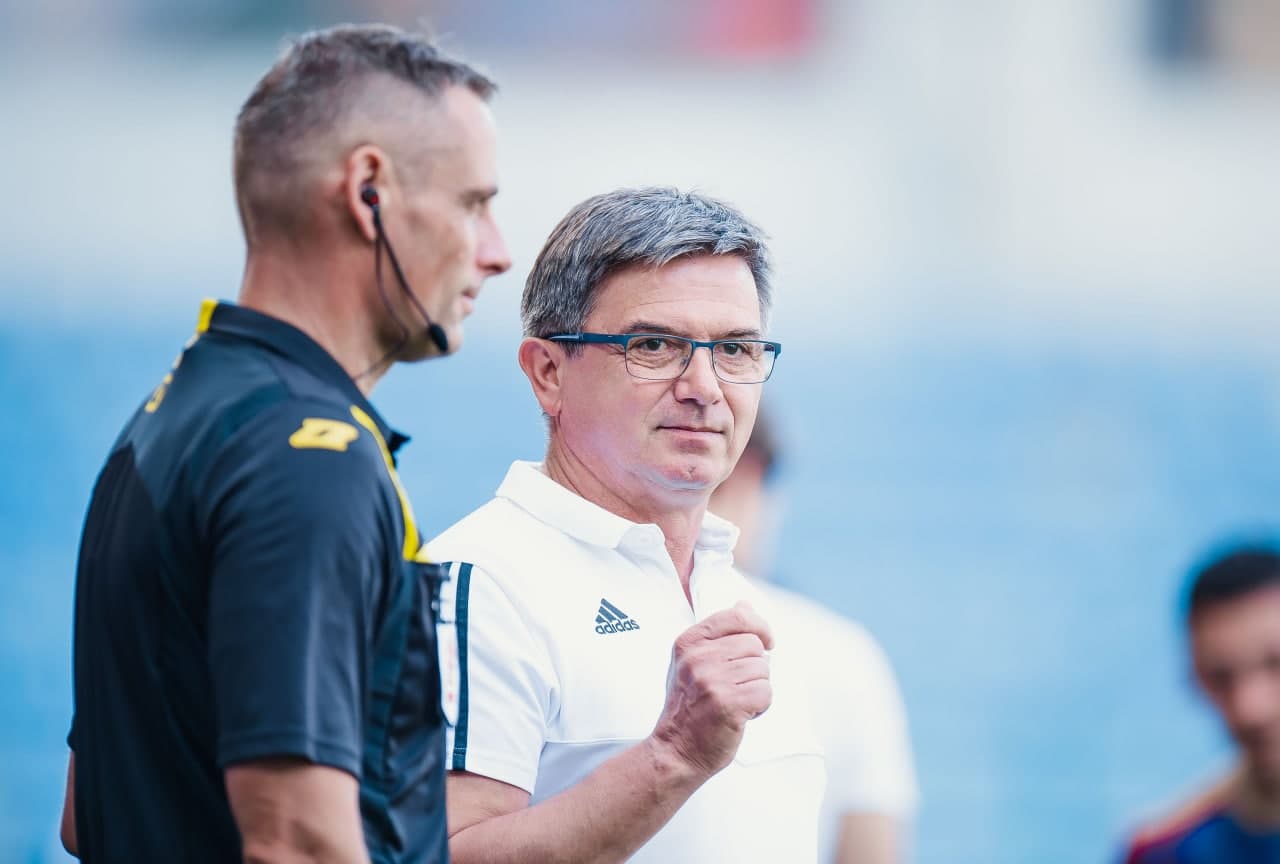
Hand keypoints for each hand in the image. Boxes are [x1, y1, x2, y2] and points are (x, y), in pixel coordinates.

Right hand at [649, 602, 773, 778]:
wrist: (675, 749)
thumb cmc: (688, 705)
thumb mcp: (693, 661)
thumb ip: (719, 633)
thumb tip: (745, 605)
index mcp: (689, 642)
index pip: (737, 616)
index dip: (760, 626)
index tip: (766, 641)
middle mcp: (698, 658)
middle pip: (754, 645)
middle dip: (755, 667)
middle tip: (736, 686)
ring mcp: (712, 681)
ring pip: (763, 669)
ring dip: (757, 688)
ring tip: (736, 700)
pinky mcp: (728, 704)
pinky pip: (765, 692)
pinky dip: (760, 706)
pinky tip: (742, 713)